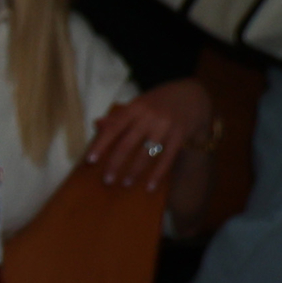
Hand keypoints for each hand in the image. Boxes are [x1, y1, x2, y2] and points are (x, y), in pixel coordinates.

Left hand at [84, 78, 213, 191]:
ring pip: (146, 153)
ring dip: (135, 171)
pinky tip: (150, 187)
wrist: (191, 95)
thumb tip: (97, 124)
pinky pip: (167, 159)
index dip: (101, 144)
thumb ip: (118, 116)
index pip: (114, 127)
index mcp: (135, 108)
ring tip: (125, 183)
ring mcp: (166, 126)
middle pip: (128, 144)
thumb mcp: (138, 104)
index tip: (90, 160)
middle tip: (107, 180)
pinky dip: (158, 174)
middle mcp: (149, 117)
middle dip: (116, 163)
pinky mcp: (180, 136)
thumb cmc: (158, 102)